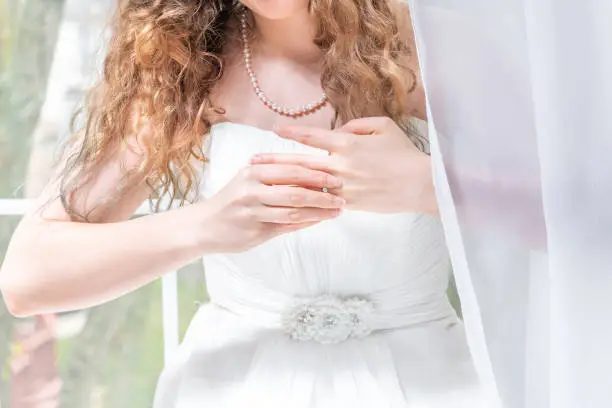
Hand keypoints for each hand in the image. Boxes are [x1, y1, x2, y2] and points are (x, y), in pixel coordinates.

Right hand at [200, 163, 344, 252]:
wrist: (203, 226)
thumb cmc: (232, 201)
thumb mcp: (248, 180)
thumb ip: (275, 177)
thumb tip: (311, 175)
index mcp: (252, 171)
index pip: (291, 169)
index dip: (317, 173)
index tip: (337, 176)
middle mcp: (252, 189)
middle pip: (295, 189)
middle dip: (322, 192)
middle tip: (342, 194)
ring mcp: (253, 212)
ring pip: (294, 211)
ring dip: (319, 211)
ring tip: (337, 210)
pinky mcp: (255, 232)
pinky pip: (287, 227)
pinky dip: (306, 223)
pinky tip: (320, 220)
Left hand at [250, 117, 436, 213]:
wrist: (420, 184)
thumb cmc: (403, 152)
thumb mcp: (383, 127)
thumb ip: (356, 126)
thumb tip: (337, 133)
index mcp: (347, 144)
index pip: (312, 137)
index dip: (292, 132)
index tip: (275, 130)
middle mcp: (340, 166)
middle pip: (300, 163)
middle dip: (275, 161)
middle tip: (253, 161)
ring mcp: (343, 188)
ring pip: (307, 186)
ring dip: (284, 184)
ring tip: (265, 183)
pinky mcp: (349, 204)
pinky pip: (323, 202)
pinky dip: (307, 201)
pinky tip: (290, 202)